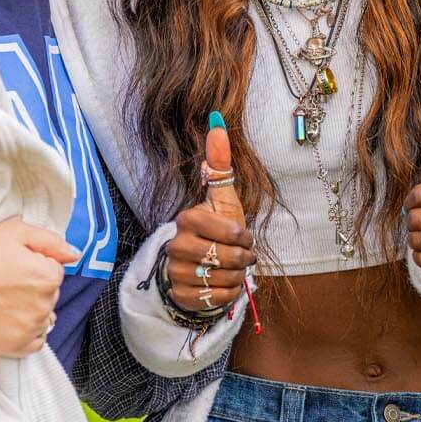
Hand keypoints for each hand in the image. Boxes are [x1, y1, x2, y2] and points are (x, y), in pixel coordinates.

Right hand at [0, 216, 77, 356]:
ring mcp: (30, 329)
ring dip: (31, 311)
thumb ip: (51, 241)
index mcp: (48, 275)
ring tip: (3, 301)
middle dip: (34, 289)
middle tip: (5, 282)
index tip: (13, 266)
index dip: (35, 266)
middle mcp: (43, 305)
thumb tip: (75, 255)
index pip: (56, 272)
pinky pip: (36, 342)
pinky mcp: (15, 347)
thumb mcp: (15, 231)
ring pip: (44, 318)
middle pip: (50, 296)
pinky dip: (27, 333)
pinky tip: (8, 319)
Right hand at [164, 116, 254, 315]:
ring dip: (236, 277)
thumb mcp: (222, 198)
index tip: (242, 236)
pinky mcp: (180, 296)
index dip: (244, 238)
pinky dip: (227, 295)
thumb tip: (217, 121)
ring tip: (229, 269)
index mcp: (188, 219)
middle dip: (242, 260)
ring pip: (225, 280)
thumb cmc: (215, 229)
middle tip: (239, 256)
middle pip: (230, 259)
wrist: (196, 264)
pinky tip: (221, 284)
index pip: (231, 234)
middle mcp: (176, 245)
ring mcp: (176, 272)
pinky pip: (217, 300)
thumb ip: (219, 163)